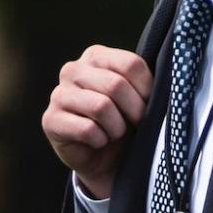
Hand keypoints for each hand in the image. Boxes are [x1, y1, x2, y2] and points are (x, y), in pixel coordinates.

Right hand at [42, 45, 152, 198]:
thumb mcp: (137, 95)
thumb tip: (161, 87)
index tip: (148, 104)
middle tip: (134, 124)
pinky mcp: (50, 119)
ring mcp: (58, 93)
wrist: (103, 157)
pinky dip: (100, 141)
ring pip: (101, 107)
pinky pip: (87, 130)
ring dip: (116, 128)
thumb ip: (144, 83)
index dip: (147, 90)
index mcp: (96, 55)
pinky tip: (98, 141)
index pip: (131, 64)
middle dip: (134, 112)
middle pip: (116, 85)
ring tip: (114, 132)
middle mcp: (73, 69)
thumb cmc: (124, 119)